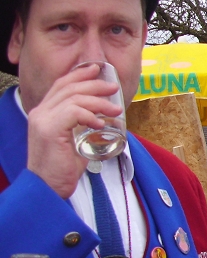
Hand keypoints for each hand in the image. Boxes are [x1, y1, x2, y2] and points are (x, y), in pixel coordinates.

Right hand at [25, 63, 121, 198]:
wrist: (47, 188)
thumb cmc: (62, 169)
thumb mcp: (75, 141)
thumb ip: (84, 128)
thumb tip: (107, 121)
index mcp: (44, 113)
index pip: (61, 85)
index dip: (79, 75)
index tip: (97, 69)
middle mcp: (40, 113)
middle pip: (69, 88)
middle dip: (94, 84)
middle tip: (113, 88)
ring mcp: (42, 120)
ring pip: (73, 98)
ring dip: (98, 102)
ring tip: (115, 111)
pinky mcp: (49, 130)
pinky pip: (72, 112)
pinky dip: (90, 115)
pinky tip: (100, 124)